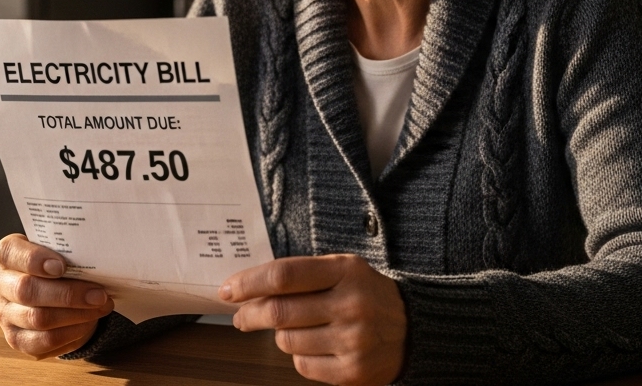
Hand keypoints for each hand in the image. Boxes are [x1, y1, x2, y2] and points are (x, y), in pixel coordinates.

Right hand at [0, 233, 114, 358]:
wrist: (58, 294)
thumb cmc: (60, 266)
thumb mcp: (62, 252)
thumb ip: (70, 253)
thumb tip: (97, 259)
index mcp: (7, 255)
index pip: (10, 253)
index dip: (34, 259)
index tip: (62, 266)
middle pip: (26, 290)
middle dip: (67, 294)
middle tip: (98, 294)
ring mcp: (5, 314)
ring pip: (37, 318)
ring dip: (76, 314)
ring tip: (100, 307)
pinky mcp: (17, 339)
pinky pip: (44, 341)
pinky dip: (72, 332)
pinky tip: (89, 322)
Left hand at [221, 254, 405, 385]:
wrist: (413, 330)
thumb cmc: (368, 296)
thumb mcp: (344, 270)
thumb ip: (303, 274)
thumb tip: (249, 287)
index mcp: (347, 271)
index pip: (284, 275)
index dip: (249, 282)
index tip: (228, 289)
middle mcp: (351, 305)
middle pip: (279, 312)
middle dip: (250, 314)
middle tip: (241, 316)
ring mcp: (352, 341)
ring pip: (286, 341)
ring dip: (281, 335)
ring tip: (297, 328)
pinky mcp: (352, 371)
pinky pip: (302, 365)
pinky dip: (299, 355)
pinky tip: (316, 346)